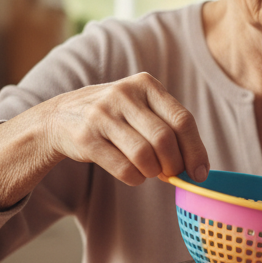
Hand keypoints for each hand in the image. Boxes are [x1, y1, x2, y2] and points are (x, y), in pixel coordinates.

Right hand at [0, 73, 209, 208]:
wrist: (60, 117)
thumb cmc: (116, 116)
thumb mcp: (141, 107)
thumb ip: (168, 127)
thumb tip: (197, 167)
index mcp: (146, 84)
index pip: (182, 120)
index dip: (195, 150)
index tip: (200, 172)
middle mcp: (124, 94)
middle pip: (164, 140)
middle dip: (174, 164)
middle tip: (173, 174)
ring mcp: (102, 114)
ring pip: (144, 156)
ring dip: (154, 172)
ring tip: (151, 172)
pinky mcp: (85, 137)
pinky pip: (123, 167)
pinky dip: (135, 178)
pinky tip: (135, 175)